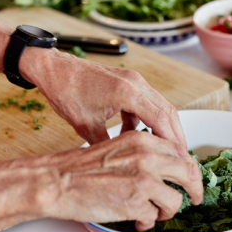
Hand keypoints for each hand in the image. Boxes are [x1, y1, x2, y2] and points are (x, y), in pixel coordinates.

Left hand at [20, 48, 187, 155]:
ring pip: (158, 106)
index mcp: (127, 92)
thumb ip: (107, 144)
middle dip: (174, 135)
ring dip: (160, 127)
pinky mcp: (128, 81)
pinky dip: (144, 119)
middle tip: (179, 156)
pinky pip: (145, 102)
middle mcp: (136, 83)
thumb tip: (121, 163)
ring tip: (159, 148)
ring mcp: (133, 80)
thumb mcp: (85, 126)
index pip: (161, 119)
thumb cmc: (65, 92)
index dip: (172, 140)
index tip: (179, 157)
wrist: (53, 68)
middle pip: (167, 111)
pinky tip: (132, 134)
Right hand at [27, 131, 202, 231]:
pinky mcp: (136, 202)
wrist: (57, 181)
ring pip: (176, 199)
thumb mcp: (118, 147)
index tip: (190, 178)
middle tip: (195, 198)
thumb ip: (144, 153)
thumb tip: (168, 167)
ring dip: (169, 210)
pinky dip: (148, 223)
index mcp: (143, 140)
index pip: (180, 152)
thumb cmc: (81, 167)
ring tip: (156, 214)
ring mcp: (143, 179)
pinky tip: (137, 222)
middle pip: (189, 173)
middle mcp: (147, 156)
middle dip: (195, 189)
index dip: (189, 168)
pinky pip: (154, 217)